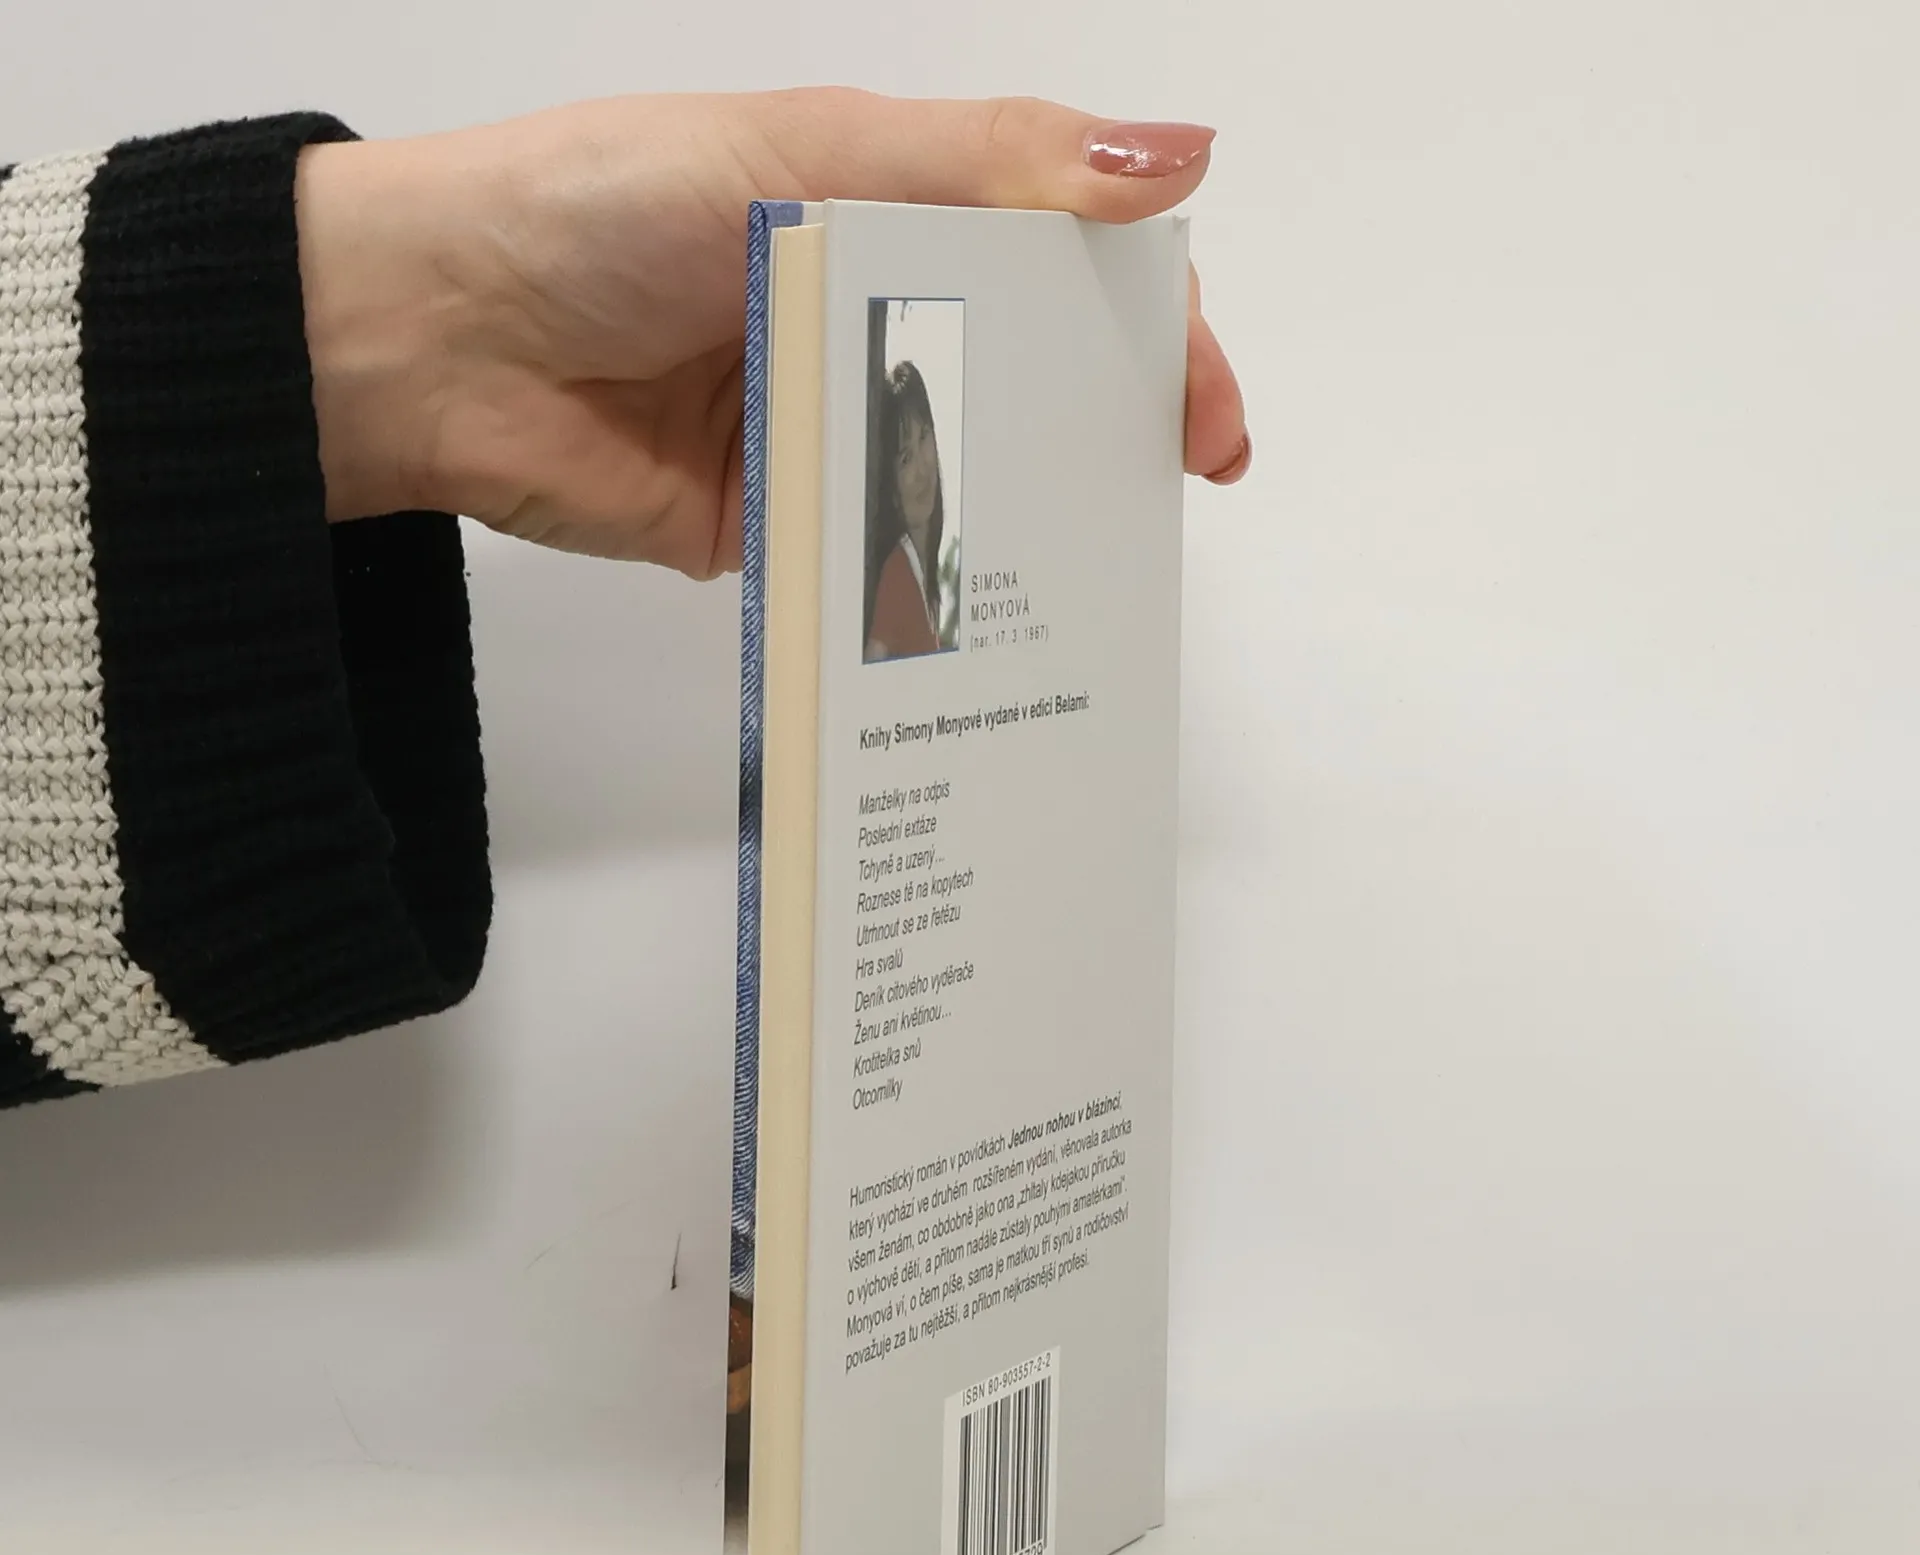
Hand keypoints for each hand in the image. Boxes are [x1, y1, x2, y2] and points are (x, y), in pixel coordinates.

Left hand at [296, 89, 1250, 575]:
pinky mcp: (783, 528)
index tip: (1199, 405)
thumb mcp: (799, 158)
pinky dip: (929, 585)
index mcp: (889, 214)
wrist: (429, 341)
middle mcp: (872, 320)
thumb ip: (981, 168)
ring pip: (965, 479)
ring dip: (1030, 518)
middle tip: (1170, 488)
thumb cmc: (594, 209)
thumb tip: (1174, 160)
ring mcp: (829, 429)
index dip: (1150, 326)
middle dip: (1111, 432)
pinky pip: (877, 561)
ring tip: (1097, 563)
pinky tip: (987, 614)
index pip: (1062, 265)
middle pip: (1031, 382)